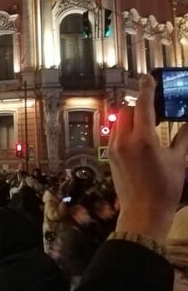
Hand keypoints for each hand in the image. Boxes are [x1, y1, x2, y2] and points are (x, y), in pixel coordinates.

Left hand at [109, 74, 187, 242]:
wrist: (143, 212)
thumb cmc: (164, 188)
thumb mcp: (179, 160)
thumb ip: (184, 137)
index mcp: (142, 139)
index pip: (143, 105)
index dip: (146, 89)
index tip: (147, 78)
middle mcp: (124, 141)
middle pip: (128, 111)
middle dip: (140, 107)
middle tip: (156, 110)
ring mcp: (114, 148)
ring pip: (120, 122)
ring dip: (132, 118)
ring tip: (149, 125)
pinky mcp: (110, 156)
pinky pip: (116, 134)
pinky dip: (127, 130)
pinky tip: (140, 138)